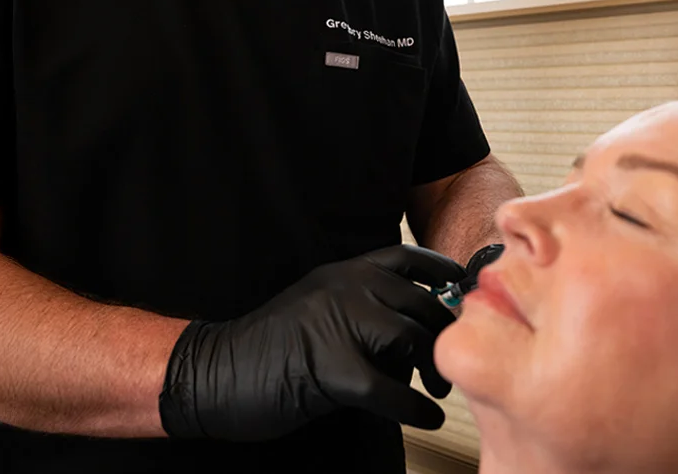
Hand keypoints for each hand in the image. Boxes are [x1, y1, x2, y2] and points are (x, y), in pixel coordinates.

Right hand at [159, 245, 465, 440]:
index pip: (405, 258)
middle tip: (449, 363)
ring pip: (409, 341)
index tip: (463, 288)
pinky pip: (391, 389)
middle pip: (419, 303)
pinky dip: (415, 409)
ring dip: (432, 372)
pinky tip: (425, 419)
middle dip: (443, 336)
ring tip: (438, 392)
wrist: (214, 371)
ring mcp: (336, 324)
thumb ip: (360, 305)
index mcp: (342, 273)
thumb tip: (414, 331)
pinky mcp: (330, 369)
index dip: (441, 271)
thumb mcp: (316, 305)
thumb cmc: (269, 346)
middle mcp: (343, 288)